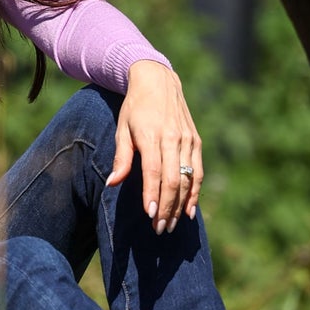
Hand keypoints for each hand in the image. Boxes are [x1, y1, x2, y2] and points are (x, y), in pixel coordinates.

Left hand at [106, 60, 202, 232]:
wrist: (158, 81)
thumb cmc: (134, 108)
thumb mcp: (122, 129)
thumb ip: (121, 157)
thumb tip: (112, 183)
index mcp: (151, 135)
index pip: (154, 171)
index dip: (153, 195)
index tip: (149, 216)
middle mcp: (173, 138)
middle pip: (173, 179)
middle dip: (167, 207)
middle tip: (160, 229)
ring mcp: (188, 139)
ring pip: (189, 178)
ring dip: (181, 205)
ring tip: (172, 225)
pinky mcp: (196, 140)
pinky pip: (198, 171)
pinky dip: (195, 192)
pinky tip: (189, 211)